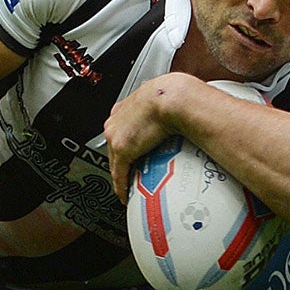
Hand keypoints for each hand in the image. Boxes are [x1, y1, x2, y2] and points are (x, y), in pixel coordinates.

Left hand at [104, 72, 197, 199]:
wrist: (171, 97)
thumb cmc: (173, 94)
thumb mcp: (161, 100)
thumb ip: (161, 109)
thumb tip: (176, 112)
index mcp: (124, 108)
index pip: (119, 131)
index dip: (125, 145)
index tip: (131, 154)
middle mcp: (116, 121)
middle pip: (113, 148)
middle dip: (121, 162)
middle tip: (131, 174)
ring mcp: (116, 136)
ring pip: (114, 163)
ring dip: (121, 176)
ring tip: (130, 188)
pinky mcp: (122, 150)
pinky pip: (119, 174)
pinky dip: (122, 187)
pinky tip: (126, 195)